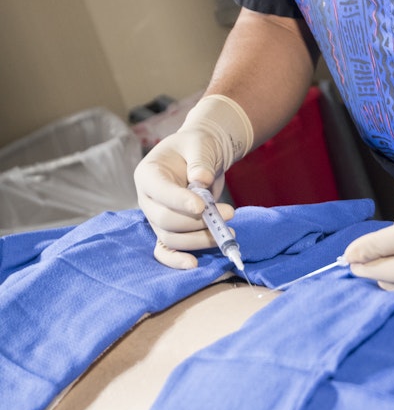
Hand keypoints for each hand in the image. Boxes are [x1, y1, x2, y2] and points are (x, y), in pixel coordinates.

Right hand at [134, 95, 252, 268]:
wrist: (202, 155)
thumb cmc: (198, 146)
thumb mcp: (200, 144)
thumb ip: (200, 160)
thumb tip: (202, 181)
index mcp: (148, 174)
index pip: (159, 192)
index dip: (179, 201)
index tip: (203, 206)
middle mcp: (147, 199)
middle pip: (164, 220)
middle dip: (196, 222)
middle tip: (228, 214)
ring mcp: (156, 217)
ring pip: (171, 238)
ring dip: (199, 239)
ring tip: (228, 231)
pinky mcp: (168, 229)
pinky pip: (166, 250)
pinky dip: (177, 260)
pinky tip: (194, 264)